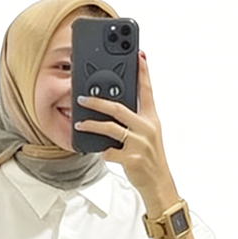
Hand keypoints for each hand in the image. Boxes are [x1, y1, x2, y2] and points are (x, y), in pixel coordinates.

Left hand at [74, 51, 179, 212]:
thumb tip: (112, 110)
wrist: (158, 184)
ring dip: (91, 125)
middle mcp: (147, 128)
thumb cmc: (150, 159)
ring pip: (110, 128)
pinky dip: (103, 153)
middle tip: (82, 98)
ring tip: (79, 124)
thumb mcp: (148, 135)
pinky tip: (103, 154)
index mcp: (152, 119)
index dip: (143, 71)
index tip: (138, 54)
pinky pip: (109, 152)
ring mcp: (139, 143)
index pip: (147, 90)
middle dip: (97, 101)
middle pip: (118, 108)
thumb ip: (134, 121)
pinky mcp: (132, 158)